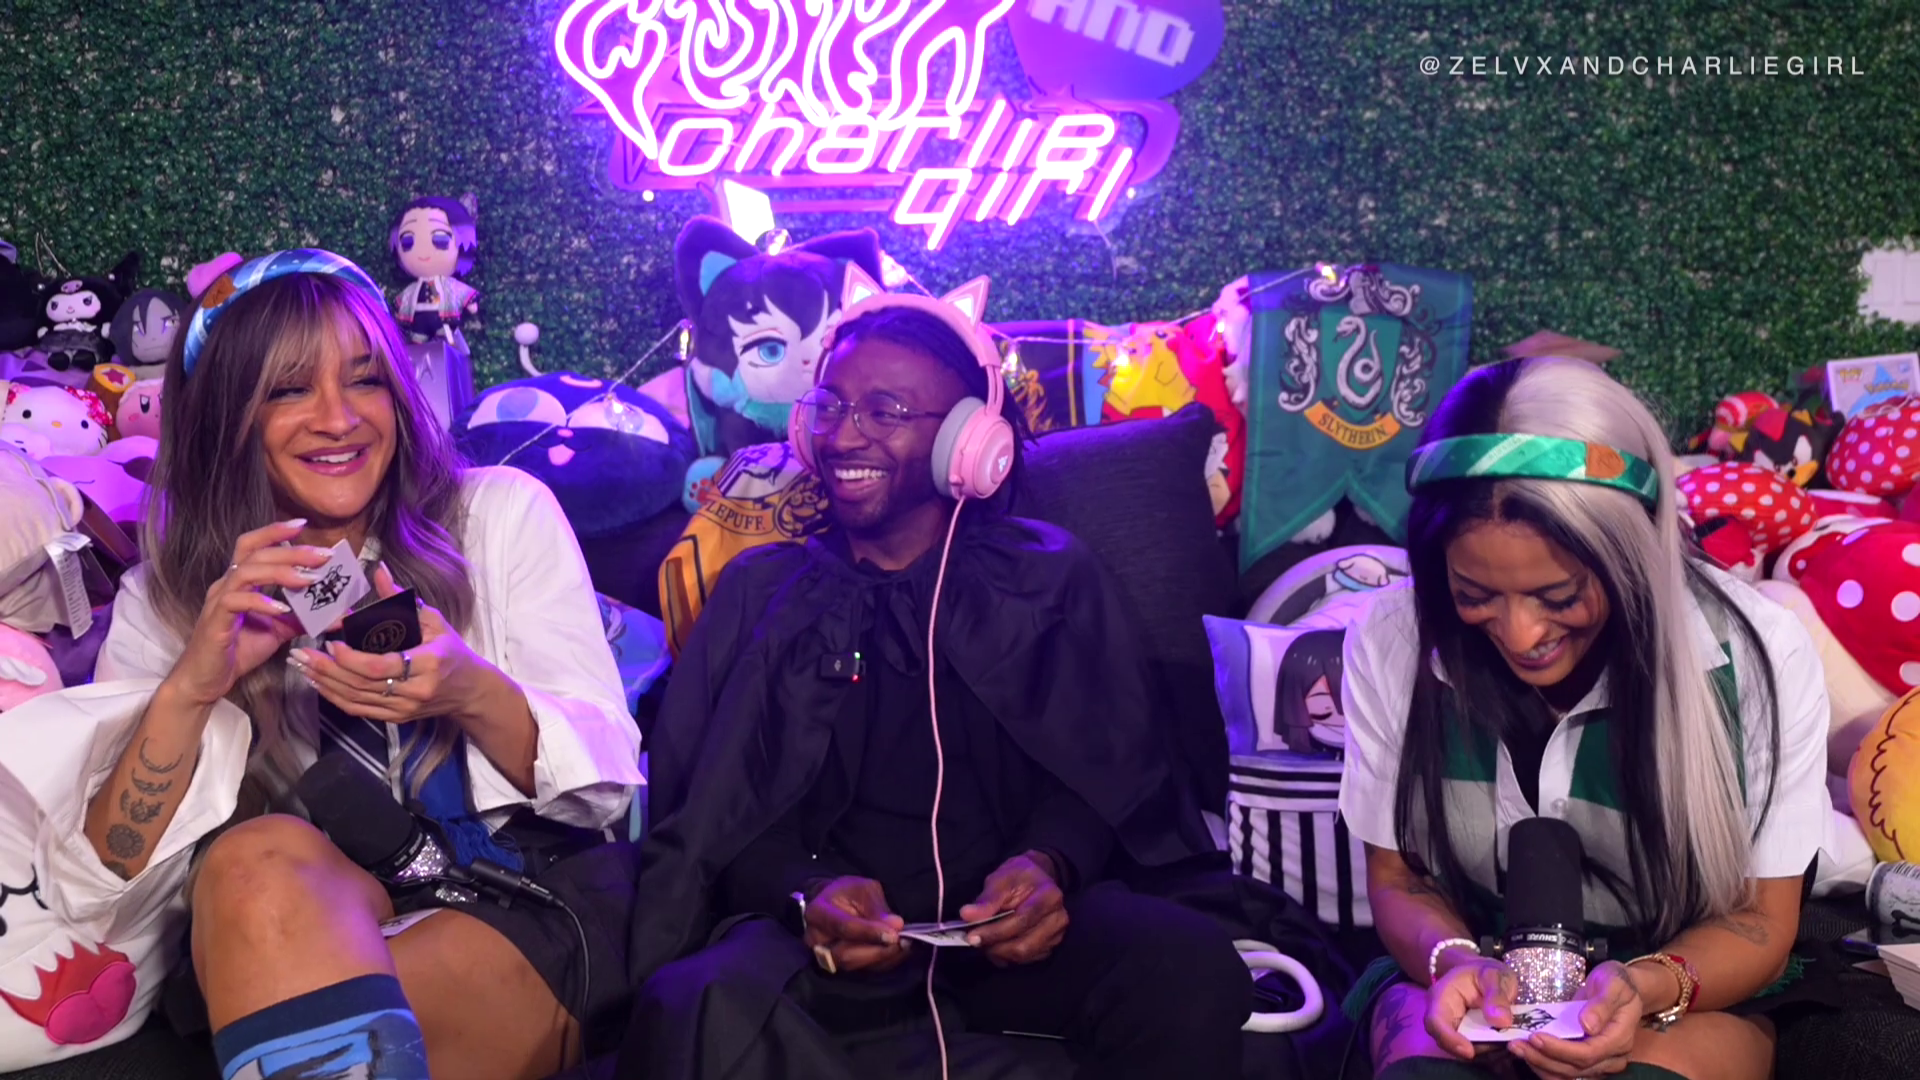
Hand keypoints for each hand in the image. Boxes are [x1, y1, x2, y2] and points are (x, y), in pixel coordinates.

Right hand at [163, 519, 326, 707]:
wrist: (207, 679)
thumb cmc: (238, 650)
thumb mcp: (278, 630)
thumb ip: (303, 618)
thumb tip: (337, 614)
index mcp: (239, 581)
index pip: (253, 545)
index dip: (274, 531)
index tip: (301, 524)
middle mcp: (226, 584)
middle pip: (256, 554)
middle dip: (292, 551)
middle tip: (322, 555)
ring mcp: (218, 601)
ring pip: (246, 572)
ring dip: (279, 572)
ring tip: (308, 579)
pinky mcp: (215, 621)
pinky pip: (236, 602)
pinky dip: (260, 601)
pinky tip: (281, 607)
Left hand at [291, 564, 493, 724]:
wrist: (471, 691)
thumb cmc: (452, 651)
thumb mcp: (434, 620)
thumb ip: (402, 598)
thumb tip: (378, 570)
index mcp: (428, 662)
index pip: (381, 665)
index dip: (352, 659)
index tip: (332, 643)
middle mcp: (415, 690)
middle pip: (362, 684)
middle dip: (327, 669)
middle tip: (301, 654)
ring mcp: (404, 708)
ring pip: (356, 699)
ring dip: (325, 683)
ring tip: (301, 667)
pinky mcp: (396, 719)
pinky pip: (359, 710)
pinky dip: (335, 697)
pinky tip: (318, 684)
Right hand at [804, 877, 909, 973]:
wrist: (834, 904)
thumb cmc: (848, 893)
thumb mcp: (863, 889)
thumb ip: (877, 908)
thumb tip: (895, 925)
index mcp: (818, 912)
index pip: (843, 927)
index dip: (869, 933)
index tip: (893, 934)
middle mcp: (816, 939)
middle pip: (846, 955)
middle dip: (877, 950)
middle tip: (902, 940)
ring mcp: (825, 957)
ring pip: (855, 966)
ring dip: (882, 957)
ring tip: (903, 944)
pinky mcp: (839, 967)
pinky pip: (864, 970)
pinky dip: (884, 962)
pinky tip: (899, 951)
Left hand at [957, 851, 1067, 966]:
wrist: (1038, 879)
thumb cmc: (1018, 877)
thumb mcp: (1001, 879)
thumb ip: (987, 899)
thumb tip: (966, 915)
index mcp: (1049, 896)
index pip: (1021, 921)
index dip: (995, 932)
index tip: (971, 936)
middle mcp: (1058, 919)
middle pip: (1024, 945)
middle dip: (995, 946)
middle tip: (974, 941)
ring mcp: (1056, 935)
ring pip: (1023, 956)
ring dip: (999, 953)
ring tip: (984, 941)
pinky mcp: (1050, 947)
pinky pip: (1025, 959)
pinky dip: (1007, 956)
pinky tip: (996, 944)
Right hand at [1424, 956, 1517, 1060]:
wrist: (1484, 976)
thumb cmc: (1485, 973)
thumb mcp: (1495, 975)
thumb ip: (1497, 995)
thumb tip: (1501, 1022)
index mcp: (1441, 998)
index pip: (1435, 1023)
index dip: (1449, 1039)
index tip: (1470, 1051)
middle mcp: (1443, 1018)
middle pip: (1449, 1043)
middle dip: (1477, 1048)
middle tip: (1504, 1044)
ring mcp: (1455, 1031)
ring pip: (1466, 1050)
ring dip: (1489, 1050)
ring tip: (1511, 1039)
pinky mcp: (1467, 1040)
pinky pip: (1478, 1051)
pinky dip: (1494, 1050)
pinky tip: (1508, 1041)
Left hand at [1509, 961, 1641, 1078]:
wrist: (1624, 989)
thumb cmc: (1618, 983)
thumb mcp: (1613, 984)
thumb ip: (1602, 1004)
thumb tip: (1587, 1025)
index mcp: (1619, 1038)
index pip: (1589, 1053)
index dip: (1561, 1049)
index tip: (1535, 1036)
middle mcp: (1612, 1057)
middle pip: (1576, 1068)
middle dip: (1543, 1058)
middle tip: (1516, 1044)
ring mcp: (1601, 1062)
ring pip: (1569, 1074)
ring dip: (1540, 1064)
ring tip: (1516, 1048)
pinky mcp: (1589, 1061)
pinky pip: (1566, 1071)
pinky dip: (1545, 1065)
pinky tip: (1527, 1053)